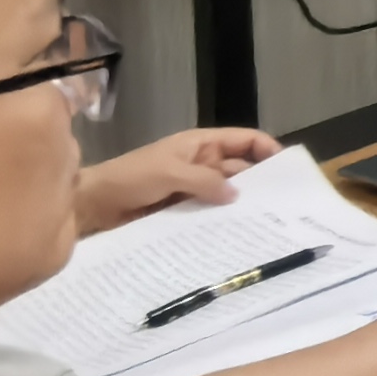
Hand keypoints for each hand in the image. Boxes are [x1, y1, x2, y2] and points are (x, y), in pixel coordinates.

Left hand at [70, 127, 280, 231]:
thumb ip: (205, 181)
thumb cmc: (128, 178)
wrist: (89, 205)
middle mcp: (201, 164)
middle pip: (240, 169)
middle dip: (259, 182)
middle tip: (283, 204)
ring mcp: (192, 189)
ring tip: (264, 224)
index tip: (287, 169)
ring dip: (240, 205)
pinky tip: (235, 235)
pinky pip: (208, 213)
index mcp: (200, 145)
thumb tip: (238, 195)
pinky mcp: (182, 211)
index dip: (267, 149)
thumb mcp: (168, 173)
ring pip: (225, 194)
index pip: (244, 140)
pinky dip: (221, 221)